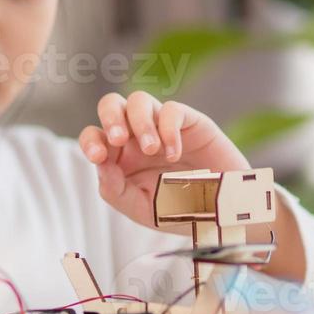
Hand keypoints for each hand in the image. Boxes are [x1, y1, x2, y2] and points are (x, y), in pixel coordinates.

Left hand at [78, 92, 249, 233]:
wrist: (222, 213)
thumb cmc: (179, 210)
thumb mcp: (141, 209)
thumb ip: (115, 191)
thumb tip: (100, 164)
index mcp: (120, 157)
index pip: (94, 136)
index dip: (90, 141)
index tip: (99, 157)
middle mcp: (137, 137)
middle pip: (111, 105)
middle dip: (110, 117)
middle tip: (119, 140)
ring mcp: (163, 127)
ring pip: (139, 100)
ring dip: (139, 123)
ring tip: (152, 150)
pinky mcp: (190, 122)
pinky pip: (172, 110)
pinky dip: (169, 130)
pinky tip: (174, 154)